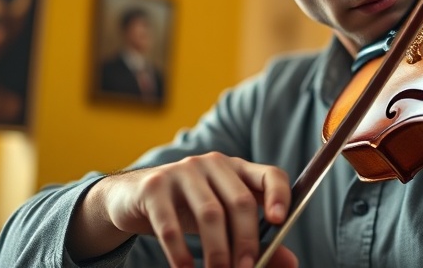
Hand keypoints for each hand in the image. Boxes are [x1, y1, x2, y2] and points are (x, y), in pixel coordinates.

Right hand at [68, 152, 297, 267]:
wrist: (131, 198)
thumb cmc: (187, 209)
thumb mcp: (223, 222)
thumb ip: (256, 240)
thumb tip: (291, 263)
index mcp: (237, 169)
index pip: (271, 174)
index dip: (280, 195)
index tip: (280, 222)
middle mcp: (213, 164)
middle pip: (240, 201)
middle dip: (246, 241)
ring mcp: (182, 171)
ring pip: (210, 214)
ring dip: (217, 251)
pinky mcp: (154, 187)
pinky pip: (171, 224)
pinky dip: (180, 253)